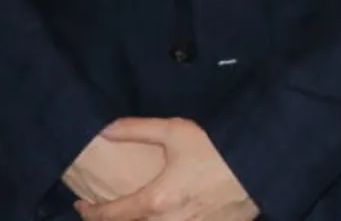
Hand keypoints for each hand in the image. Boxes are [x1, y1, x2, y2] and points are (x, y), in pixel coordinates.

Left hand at [74, 118, 256, 220]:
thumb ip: (137, 129)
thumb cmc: (217, 148)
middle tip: (100, 213)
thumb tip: (104, 128)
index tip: (81, 206)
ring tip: (132, 214)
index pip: (110, 216)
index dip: (90, 213)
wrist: (259, 165)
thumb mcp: (177, 131)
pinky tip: (165, 215)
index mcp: (156, 201)